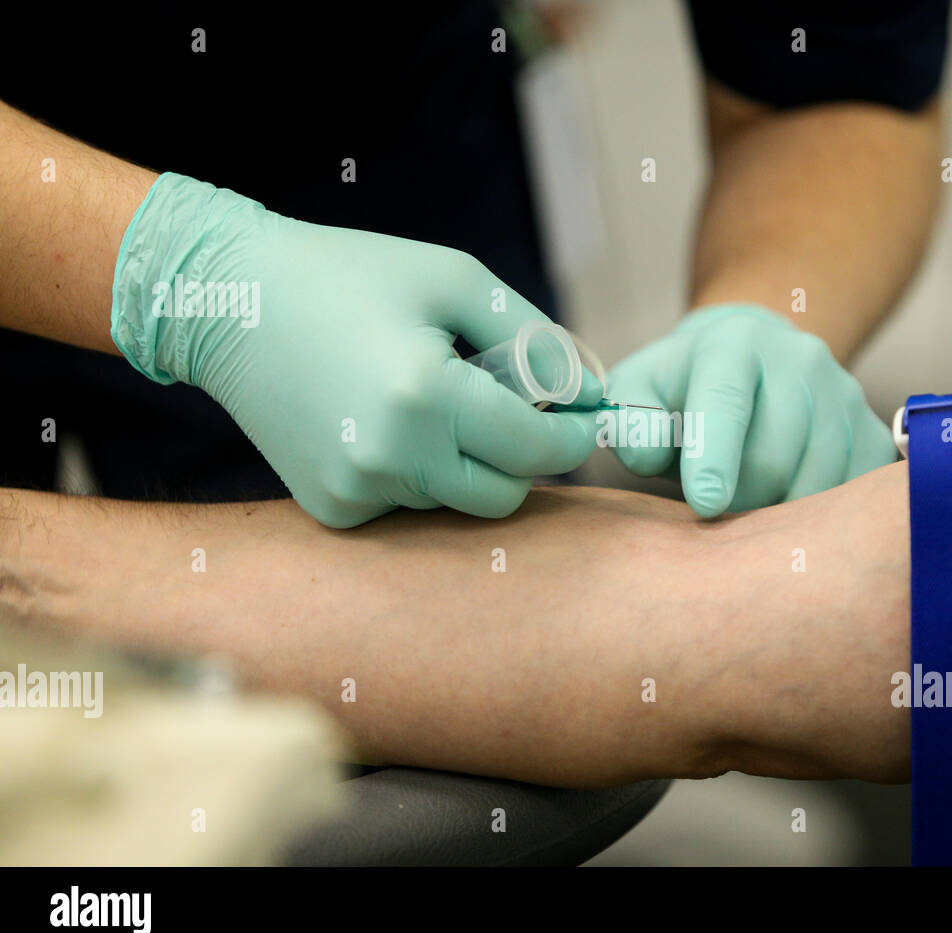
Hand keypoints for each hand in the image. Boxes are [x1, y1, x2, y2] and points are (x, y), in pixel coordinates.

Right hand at [111, 173, 600, 526]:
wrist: (231, 303)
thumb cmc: (350, 276)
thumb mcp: (454, 280)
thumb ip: (537, 338)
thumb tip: (592, 393)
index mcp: (426, 397)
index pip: (535, 451)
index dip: (570, 436)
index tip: (581, 417)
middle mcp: (391, 459)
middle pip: (504, 496)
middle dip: (524, 458)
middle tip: (513, 411)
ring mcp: (355, 492)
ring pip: (457, 502)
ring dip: (467, 462)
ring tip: (430, 399)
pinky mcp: (332, 510)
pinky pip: (408, 505)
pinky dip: (418, 472)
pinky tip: (385, 422)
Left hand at [607, 303, 895, 515]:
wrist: (753, 360)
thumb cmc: (685, 388)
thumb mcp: (641, 391)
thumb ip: (630, 421)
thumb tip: (646, 453)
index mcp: (735, 343)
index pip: (727, 403)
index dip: (715, 458)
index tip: (705, 504)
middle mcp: (801, 359)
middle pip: (773, 458)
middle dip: (737, 500)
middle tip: (716, 508)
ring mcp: (846, 395)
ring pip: (815, 484)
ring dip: (775, 514)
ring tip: (749, 505)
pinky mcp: (874, 433)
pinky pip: (852, 496)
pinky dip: (818, 520)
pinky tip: (788, 506)